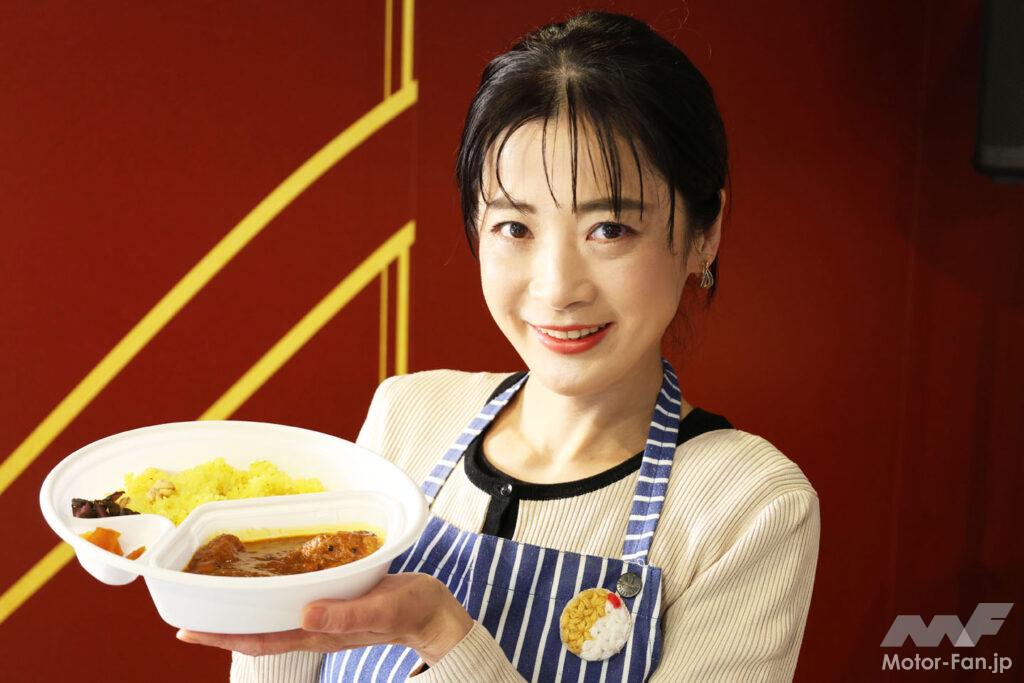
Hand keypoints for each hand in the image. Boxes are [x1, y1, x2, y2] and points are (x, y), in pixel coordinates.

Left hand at [176, 573, 473, 665]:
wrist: (434, 612)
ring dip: (242, 611)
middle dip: (221, 626)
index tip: (187, 631)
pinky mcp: (334, 604)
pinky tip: (264, 583)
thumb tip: (304, 614)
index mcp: (320, 633)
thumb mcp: (382, 607)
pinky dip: (270, 596)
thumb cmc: (412, 609)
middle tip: (186, 613)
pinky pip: (292, 603)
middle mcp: (315, 629)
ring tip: (215, 597)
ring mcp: (323, 618)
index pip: (260, 641)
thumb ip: (346, 615)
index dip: (222, 637)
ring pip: (271, 619)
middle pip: (257, 632)